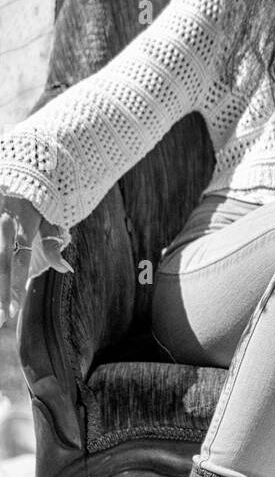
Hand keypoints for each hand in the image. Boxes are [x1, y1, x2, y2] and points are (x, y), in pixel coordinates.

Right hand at [0, 195, 68, 328]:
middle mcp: (4, 221)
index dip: (14, 287)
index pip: (18, 262)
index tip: (12, 312)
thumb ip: (53, 244)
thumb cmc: (37, 197)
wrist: (23, 165)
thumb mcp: (49, 217)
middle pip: (0, 262)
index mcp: (23, 223)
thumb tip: (66, 269)